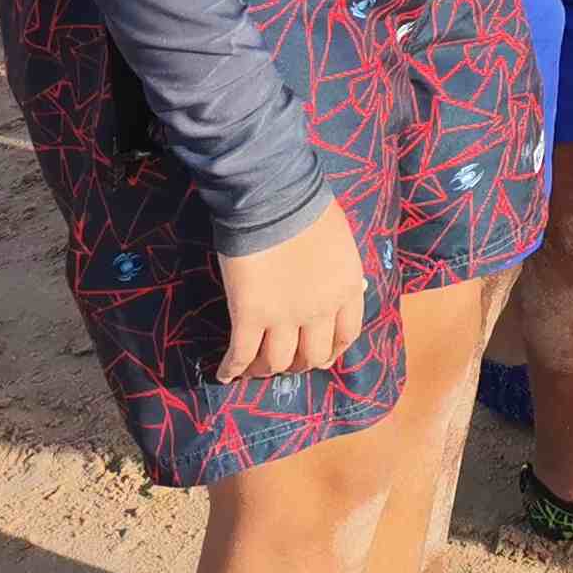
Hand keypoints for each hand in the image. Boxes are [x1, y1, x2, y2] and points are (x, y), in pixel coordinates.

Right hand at [215, 196, 366, 383]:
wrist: (275, 199)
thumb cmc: (308, 208)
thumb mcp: (341, 241)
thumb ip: (339, 270)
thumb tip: (336, 285)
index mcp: (347, 289)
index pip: (346, 336)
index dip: (331, 351)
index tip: (321, 356)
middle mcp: (320, 311)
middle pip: (311, 356)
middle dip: (298, 364)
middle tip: (285, 362)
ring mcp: (284, 317)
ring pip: (276, 361)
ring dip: (264, 370)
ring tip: (254, 369)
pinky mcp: (249, 315)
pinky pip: (241, 353)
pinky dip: (232, 368)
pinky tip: (225, 373)